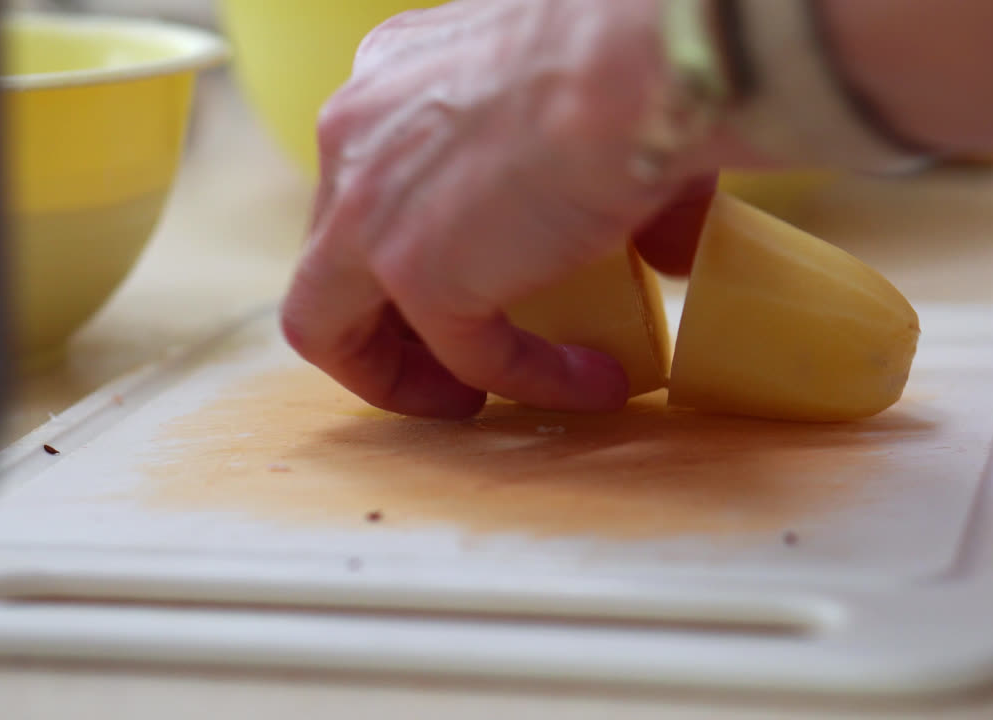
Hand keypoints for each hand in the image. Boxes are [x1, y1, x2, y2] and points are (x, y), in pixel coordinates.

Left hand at [281, 0, 754, 418]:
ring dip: (400, 375)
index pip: (361, 187)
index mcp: (387, 84)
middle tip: (451, 355)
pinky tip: (588, 382)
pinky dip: (523, 379)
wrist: (644, 56)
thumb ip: (589, 175)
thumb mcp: (578, 100)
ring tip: (474, 399)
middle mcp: (355, 137)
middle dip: (384, 320)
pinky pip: (462, 354)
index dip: (401, 248)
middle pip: (330, 257)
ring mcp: (367, 209)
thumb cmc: (632, 51)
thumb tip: (665, 248)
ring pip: (328, 324)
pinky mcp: (413, 272)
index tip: (463, 280)